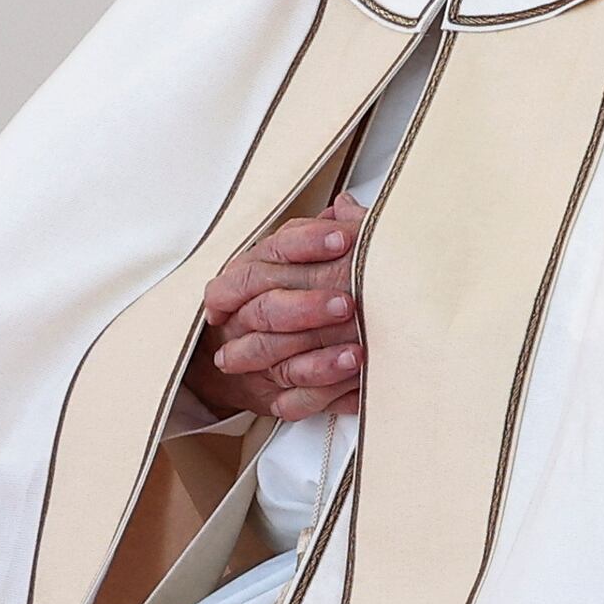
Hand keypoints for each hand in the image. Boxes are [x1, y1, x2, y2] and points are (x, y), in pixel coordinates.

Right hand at [187, 208, 365, 421]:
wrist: (248, 361)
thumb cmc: (284, 297)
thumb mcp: (302, 261)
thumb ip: (326, 235)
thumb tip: (348, 205)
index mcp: (254, 271)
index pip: (274, 251)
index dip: (307, 244)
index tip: (343, 239)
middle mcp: (245, 313)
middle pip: (267, 307)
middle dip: (307, 306)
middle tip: (348, 303)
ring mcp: (252, 356)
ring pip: (274, 355)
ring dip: (317, 355)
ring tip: (357, 351)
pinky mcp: (271, 393)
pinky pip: (293, 397)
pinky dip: (322, 390)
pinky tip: (352, 382)